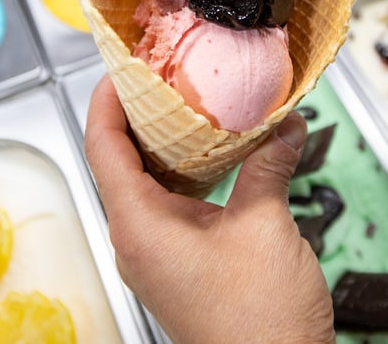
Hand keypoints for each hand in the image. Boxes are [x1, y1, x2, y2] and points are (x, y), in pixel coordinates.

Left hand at [85, 74, 335, 343]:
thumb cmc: (259, 319)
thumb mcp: (266, 226)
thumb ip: (269, 166)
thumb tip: (284, 126)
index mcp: (139, 227)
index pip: (103, 147)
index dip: (106, 101)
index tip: (119, 67)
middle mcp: (136, 242)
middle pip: (119, 163)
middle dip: (136, 117)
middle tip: (160, 78)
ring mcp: (155, 257)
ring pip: (144, 187)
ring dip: (162, 147)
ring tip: (186, 109)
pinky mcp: (177, 267)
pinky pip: (166, 208)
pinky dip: (183, 177)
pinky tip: (214, 160)